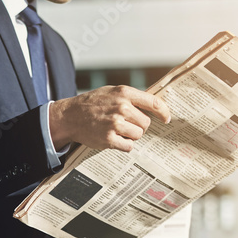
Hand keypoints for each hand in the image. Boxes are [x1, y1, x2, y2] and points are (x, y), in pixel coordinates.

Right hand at [48, 85, 171, 152]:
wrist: (70, 116)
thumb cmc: (92, 103)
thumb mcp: (112, 92)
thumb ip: (131, 97)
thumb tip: (154, 106)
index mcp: (124, 93)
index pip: (154, 103)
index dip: (164, 112)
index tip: (166, 119)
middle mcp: (121, 108)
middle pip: (146, 123)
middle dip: (139, 126)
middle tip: (127, 125)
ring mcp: (115, 124)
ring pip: (138, 135)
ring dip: (131, 136)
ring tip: (118, 131)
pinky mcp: (108, 139)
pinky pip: (128, 146)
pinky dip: (124, 145)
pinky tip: (115, 139)